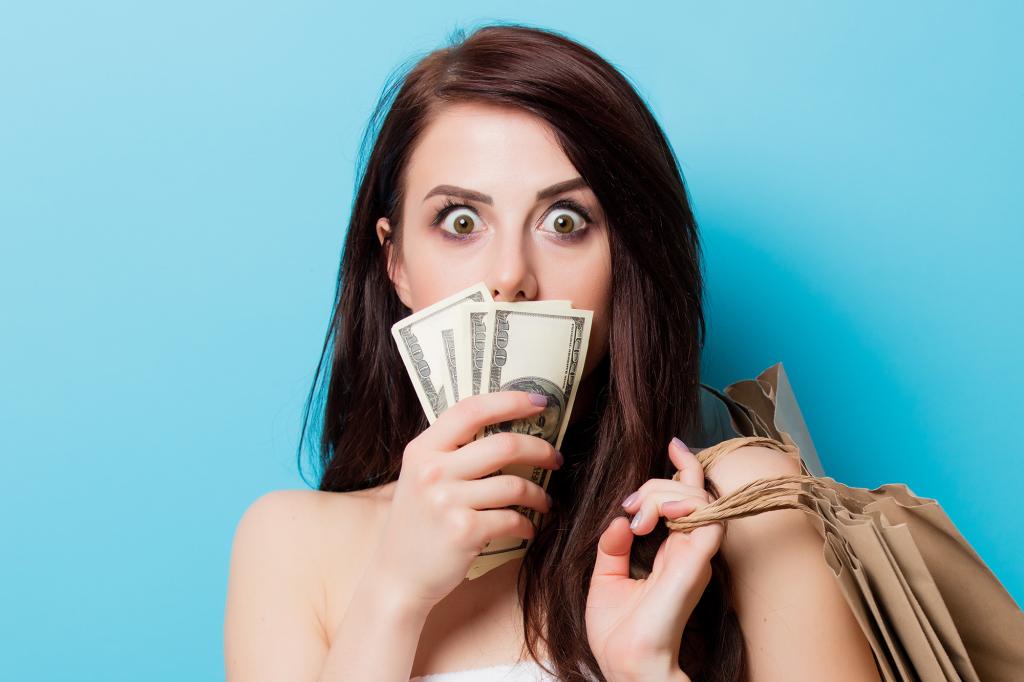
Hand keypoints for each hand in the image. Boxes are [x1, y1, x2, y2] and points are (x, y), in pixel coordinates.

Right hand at [368, 391, 562, 614]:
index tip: (539, 401)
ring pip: (515, 485)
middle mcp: (433, 471)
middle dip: (540, 449)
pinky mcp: (465, 531)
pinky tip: (527, 528)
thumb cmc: (417, 524)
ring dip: (539, 495)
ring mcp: (448, 501)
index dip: (509, 401)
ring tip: (544, 501)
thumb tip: (505, 426)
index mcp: (423, 449)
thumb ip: (450, 451)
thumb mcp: (420, 477)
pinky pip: (512, 519)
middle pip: (504, 444)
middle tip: (555, 458)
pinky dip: (528, 524)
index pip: (471, 410)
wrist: (397, 576)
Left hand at [585, 438, 723, 681]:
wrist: (624, 665)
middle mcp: (689, 549)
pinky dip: (683, 504)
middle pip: (690, 488)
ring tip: (638, 517)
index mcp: (671, 551)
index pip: (688, 496)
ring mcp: (696, 555)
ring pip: (698, 495)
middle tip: (629, 509)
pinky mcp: (696, 563)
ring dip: (665, 491)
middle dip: (656, 482)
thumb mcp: (605, 578)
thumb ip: (612, 546)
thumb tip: (619, 520)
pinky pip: (708, 518)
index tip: (671, 444)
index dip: (684, 466)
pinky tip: (654, 516)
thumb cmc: (618, 632)